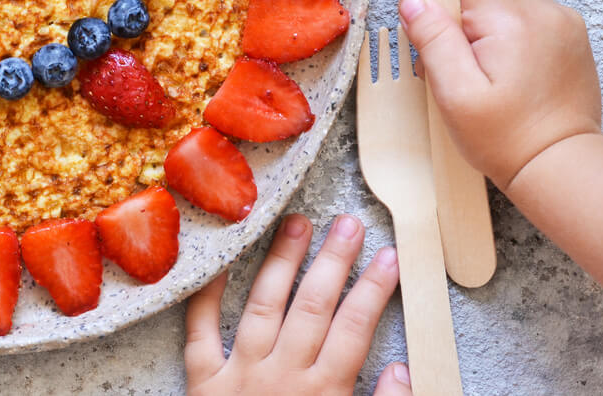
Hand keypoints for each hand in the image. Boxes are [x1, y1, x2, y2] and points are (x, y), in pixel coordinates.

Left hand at [185, 213, 407, 394]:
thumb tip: (402, 369)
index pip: (355, 330)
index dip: (374, 290)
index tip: (389, 254)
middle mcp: (281, 378)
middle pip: (313, 307)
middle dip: (333, 261)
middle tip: (347, 222)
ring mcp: (239, 376)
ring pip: (263, 306)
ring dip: (281, 262)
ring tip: (295, 223)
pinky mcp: (202, 382)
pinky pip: (200, 330)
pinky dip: (207, 294)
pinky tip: (220, 261)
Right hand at [398, 0, 602, 188]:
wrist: (560, 165)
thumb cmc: (506, 137)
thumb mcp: (455, 93)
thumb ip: (433, 39)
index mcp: (511, 20)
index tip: (439, 30)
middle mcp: (543, 11)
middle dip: (465, 12)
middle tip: (461, 59)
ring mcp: (563, 22)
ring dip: (489, 24)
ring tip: (486, 69)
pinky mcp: (570, 36)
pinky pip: (529, 15)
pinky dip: (512, 34)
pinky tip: (508, 70)